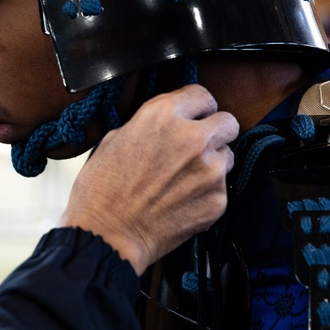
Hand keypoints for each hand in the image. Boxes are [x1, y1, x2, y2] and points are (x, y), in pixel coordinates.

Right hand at [58, 84, 237, 274]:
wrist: (108, 234)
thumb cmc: (102, 189)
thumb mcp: (115, 138)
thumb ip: (149, 125)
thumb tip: (165, 126)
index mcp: (163, 115)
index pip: (202, 95)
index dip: (196, 107)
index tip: (194, 115)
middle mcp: (193, 137)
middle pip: (227, 122)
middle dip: (213, 131)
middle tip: (196, 145)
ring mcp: (210, 170)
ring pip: (227, 155)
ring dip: (211, 162)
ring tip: (185, 177)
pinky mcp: (217, 200)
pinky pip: (222, 188)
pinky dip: (206, 192)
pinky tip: (182, 199)